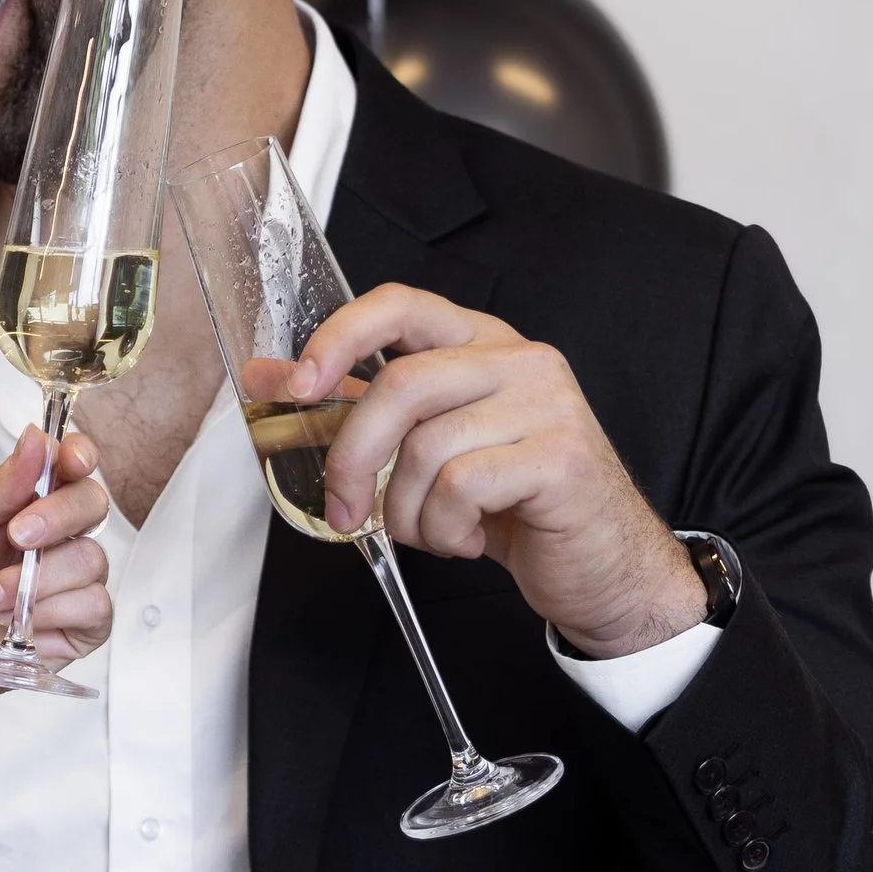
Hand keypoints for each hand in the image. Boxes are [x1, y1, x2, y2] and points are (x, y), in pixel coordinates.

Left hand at [0, 427, 112, 699]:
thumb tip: (35, 439)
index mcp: (26, 500)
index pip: (72, 465)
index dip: (80, 456)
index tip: (70, 461)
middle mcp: (54, 536)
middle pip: (92, 506)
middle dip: (56, 519)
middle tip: (16, 536)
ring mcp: (69, 580)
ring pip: (91, 561)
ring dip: (35, 581)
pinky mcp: (77, 625)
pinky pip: (95, 609)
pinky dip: (52, 614)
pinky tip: (18, 623)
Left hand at [296, 285, 708, 658]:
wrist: (601, 566)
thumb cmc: (513, 505)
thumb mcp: (428, 449)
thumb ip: (359, 407)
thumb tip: (271, 377)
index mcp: (481, 344)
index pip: (401, 305)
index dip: (340, 336)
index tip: (299, 386)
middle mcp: (519, 360)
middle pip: (401, 385)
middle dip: (353, 458)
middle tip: (344, 510)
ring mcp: (547, 404)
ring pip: (428, 447)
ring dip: (407, 510)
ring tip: (434, 530)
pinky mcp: (562, 456)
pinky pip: (462, 486)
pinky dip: (445, 528)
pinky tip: (468, 538)